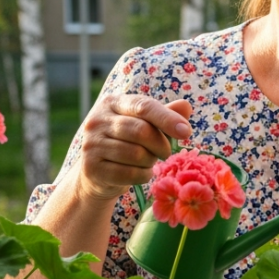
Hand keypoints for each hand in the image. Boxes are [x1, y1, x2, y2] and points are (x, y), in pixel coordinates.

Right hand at [75, 94, 192, 202]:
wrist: (98, 173)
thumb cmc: (128, 143)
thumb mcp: (146, 125)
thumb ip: (165, 115)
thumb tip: (186, 106)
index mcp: (112, 103)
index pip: (143, 106)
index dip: (167, 119)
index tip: (187, 132)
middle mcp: (97, 120)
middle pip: (141, 131)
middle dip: (161, 145)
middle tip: (165, 153)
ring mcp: (91, 144)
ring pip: (136, 154)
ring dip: (151, 161)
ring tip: (148, 161)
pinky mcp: (91, 168)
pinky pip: (129, 174)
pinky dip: (143, 176)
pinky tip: (141, 173)